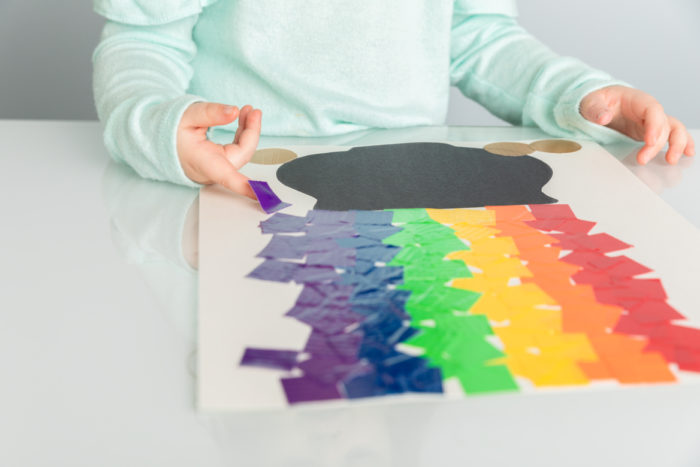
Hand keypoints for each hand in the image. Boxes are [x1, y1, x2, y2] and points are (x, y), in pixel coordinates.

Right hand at [177, 102, 261, 197]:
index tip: (264, 195)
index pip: (228, 177)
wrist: (158, 139)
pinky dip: (242, 134)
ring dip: (248, 131)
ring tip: (249, 111)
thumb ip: (211, 113)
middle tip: (253, 111)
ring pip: (242, 152)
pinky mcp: (220, 164)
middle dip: (252, 132)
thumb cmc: (170, 132)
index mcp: (204, 163)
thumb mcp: (188, 117)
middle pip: (242, 154)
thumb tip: (234, 111)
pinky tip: (244, 119)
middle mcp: (213, 170)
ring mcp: (218, 168)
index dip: (247, 187)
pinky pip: (237, 150)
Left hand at [580, 86, 694, 164]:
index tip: (648, 141)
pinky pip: (672, 136)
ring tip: (671, 160)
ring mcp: (651, 122)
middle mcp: (649, 110)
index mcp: (637, 99)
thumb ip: (595, 109)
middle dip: (657, 143)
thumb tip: (603, 117)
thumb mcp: (590, 101)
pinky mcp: (651, 132)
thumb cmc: (597, 100)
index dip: (654, 125)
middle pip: (663, 123)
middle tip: (643, 159)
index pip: (652, 110)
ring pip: (674, 129)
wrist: (598, 103)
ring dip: (677, 144)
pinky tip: (687, 154)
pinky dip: (683, 143)